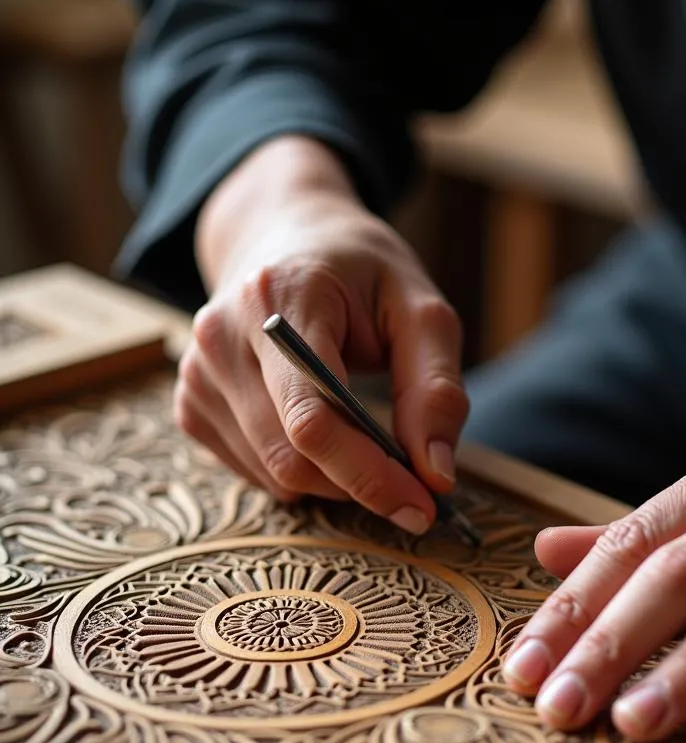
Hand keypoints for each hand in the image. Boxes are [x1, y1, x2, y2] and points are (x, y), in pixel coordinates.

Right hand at [175, 137, 466, 532]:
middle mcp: (222, 337)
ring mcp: (197, 373)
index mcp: (280, 298)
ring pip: (274, 474)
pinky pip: (254, 472)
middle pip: (291, 456)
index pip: (313, 417)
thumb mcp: (421, 308)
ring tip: (374, 448)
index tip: (423, 507)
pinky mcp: (192, 403)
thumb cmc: (360, 272)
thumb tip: (437, 475)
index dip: (369, 475)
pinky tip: (327, 438)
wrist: (283, 235)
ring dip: (336, 484)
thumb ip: (435, 389)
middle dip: (362, 486)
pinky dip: (303, 475)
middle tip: (416, 488)